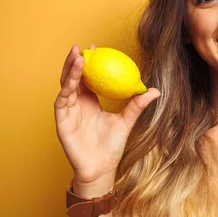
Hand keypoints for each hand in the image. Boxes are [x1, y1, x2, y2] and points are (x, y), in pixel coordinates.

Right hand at [54, 44, 159, 190]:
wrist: (101, 169)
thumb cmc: (112, 148)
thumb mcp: (126, 122)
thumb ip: (137, 105)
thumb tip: (155, 90)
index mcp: (90, 102)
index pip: (88, 78)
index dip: (90, 63)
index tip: (95, 47)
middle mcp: (77, 105)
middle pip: (73, 78)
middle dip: (75, 61)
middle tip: (81, 47)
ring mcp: (68, 112)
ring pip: (66, 86)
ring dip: (70, 71)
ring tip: (77, 56)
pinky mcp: (62, 122)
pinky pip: (62, 102)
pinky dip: (66, 89)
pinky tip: (73, 79)